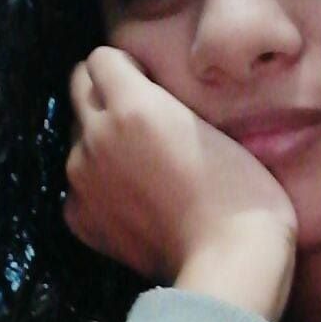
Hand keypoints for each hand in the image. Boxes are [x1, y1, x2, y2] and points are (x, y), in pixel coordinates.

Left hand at [64, 47, 297, 320]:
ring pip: (77, 137)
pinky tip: (130, 202)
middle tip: (139, 117)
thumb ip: (170, 107)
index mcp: (133, 105)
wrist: (229, 264)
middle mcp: (97, 135)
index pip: (102, 57)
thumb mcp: (215, 129)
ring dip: (99, 141)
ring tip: (140, 166)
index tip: (147, 83)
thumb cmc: (243, 195)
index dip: (126, 66)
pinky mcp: (80, 218)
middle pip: (78, 87)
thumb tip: (152, 102)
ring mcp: (83, 178)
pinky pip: (77, 186)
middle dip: (103, 92)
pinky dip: (97, 188)